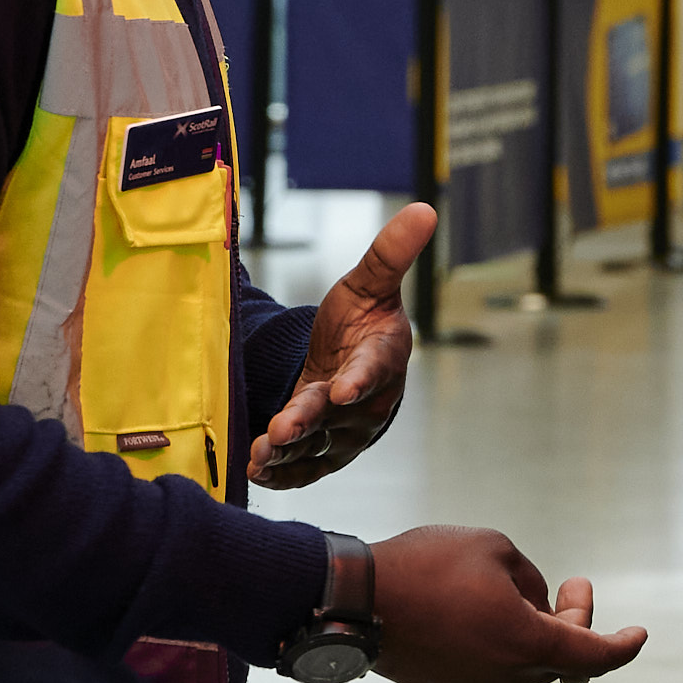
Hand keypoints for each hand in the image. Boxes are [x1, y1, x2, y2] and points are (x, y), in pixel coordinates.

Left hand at [250, 203, 433, 486]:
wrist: (350, 364)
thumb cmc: (361, 321)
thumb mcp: (369, 283)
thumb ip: (390, 254)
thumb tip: (424, 209)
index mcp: (382, 357)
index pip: (374, 369)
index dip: (360, 381)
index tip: (343, 389)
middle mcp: (366, 403)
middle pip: (337, 415)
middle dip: (309, 423)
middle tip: (284, 428)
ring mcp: (345, 433)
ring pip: (317, 446)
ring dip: (288, 451)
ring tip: (261, 453)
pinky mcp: (323, 453)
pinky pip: (305, 468)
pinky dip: (283, 473)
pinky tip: (258, 471)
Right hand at [368, 524, 646, 682]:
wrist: (354, 600)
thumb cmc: (426, 565)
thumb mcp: (495, 549)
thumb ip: (532, 581)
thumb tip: (537, 607)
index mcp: (527, 643)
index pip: (596, 656)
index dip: (624, 645)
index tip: (640, 633)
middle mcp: (507, 677)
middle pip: (563, 657)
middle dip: (575, 619)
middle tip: (572, 580)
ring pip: (526, 663)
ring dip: (535, 631)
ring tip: (514, 589)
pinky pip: (492, 669)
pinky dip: (501, 644)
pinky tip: (480, 612)